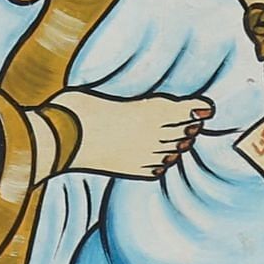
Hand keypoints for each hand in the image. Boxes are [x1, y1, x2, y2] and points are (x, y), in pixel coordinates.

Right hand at [49, 89, 214, 179]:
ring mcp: (145, 154)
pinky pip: (157, 168)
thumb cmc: (76, 108)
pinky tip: (156, 159)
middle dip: (189, 125)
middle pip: (186, 131)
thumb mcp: (104, 92)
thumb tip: (136, 102)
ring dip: (177, 144)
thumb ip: (129, 100)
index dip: (200, 108)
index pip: (191, 110)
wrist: (58, 140)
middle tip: (190, 121)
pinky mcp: (133, 171)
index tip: (205, 107)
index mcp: (152, 109)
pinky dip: (161, 162)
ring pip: (175, 151)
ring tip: (175, 138)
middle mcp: (155, 134)